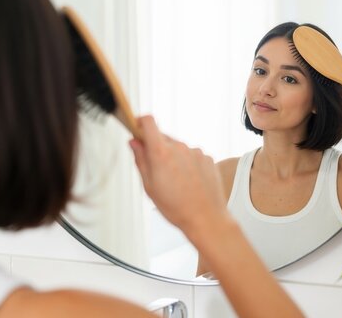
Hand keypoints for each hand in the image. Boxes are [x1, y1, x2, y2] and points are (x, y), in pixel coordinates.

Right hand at [129, 116, 228, 232]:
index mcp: (162, 153)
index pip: (148, 122)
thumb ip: (140, 160)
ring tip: (175, 181)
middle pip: (163, 138)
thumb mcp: (149, 186)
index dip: (140, 122)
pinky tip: (188, 182)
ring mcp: (196, 152)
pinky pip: (192, 155)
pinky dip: (187, 164)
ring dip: (173, 158)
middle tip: (156, 170)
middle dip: (156, 148)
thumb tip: (134, 143)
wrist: (206, 218)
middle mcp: (180, 148)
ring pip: (178, 148)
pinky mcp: (207, 158)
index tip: (136, 128)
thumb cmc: (177, 207)